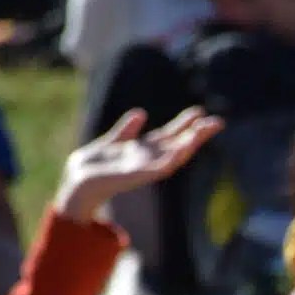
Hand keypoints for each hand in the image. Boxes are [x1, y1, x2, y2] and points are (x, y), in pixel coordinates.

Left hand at [54, 108, 220, 224]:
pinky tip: (180, 150)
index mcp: (144, 150)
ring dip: (188, 145)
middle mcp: (148, 159)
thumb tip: (140, 114)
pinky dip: (169, 160)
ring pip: (173, 156)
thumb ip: (126, 131)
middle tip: (217, 122)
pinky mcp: (135, 176)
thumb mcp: (112, 142)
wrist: (78, 182)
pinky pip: (157, 168)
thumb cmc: (94, 166)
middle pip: (178, 145)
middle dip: (197, 134)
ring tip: (202, 132)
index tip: (200, 111)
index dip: (185, 124)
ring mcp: (144, 169)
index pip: (170, 136)